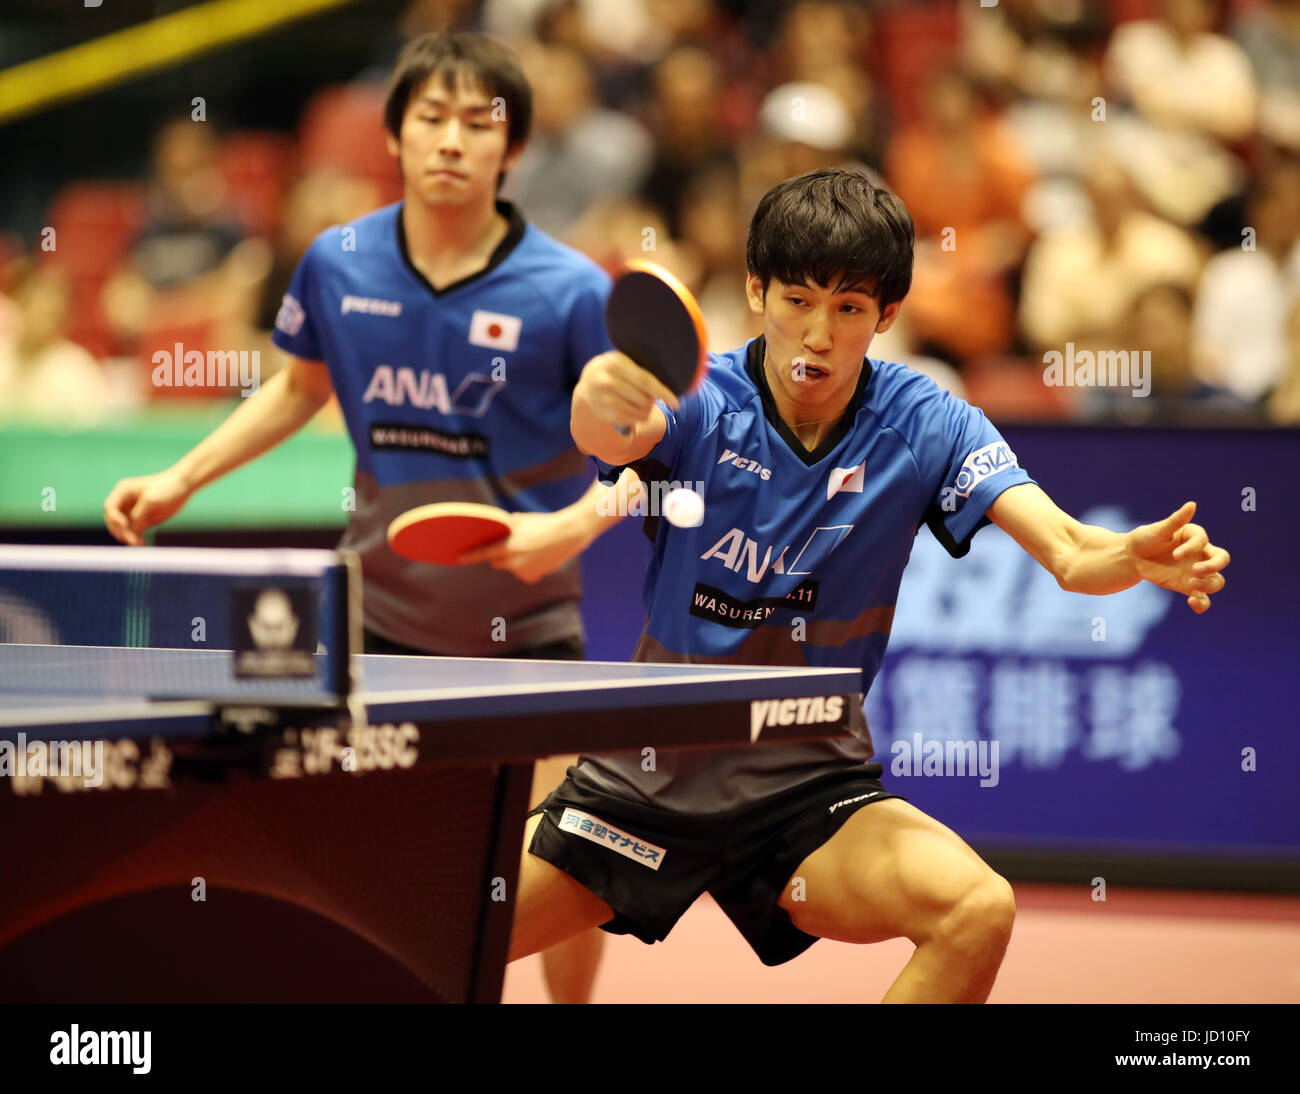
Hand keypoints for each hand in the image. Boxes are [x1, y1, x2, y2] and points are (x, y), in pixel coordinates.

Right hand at [104, 469, 192, 544]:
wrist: (183, 485)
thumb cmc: (166, 487)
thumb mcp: (151, 500)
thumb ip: (139, 515)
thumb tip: (131, 530)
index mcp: (123, 491)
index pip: (110, 507)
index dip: (114, 518)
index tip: (124, 525)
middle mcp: (125, 502)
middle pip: (113, 520)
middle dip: (120, 530)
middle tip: (131, 540)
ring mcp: (133, 512)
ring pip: (123, 528)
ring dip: (127, 537)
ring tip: (138, 543)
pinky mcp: (142, 519)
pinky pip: (134, 532)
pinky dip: (135, 538)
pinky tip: (142, 542)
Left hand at [456, 510, 590, 583]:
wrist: (568, 534)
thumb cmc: (543, 523)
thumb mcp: (521, 520)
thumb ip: (504, 527)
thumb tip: (494, 530)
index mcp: (508, 546)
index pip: (483, 553)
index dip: (469, 556)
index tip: (457, 558)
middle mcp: (513, 562)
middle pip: (496, 563)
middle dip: (500, 556)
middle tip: (514, 545)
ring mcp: (522, 572)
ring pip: (511, 568)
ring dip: (515, 561)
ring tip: (532, 549)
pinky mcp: (531, 578)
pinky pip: (523, 573)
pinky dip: (527, 567)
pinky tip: (539, 557)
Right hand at [574, 350, 677, 432]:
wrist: (587, 380)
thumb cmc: (614, 368)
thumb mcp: (624, 360)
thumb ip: (641, 368)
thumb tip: (674, 381)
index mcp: (615, 364)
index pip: (645, 381)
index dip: (663, 393)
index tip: (676, 403)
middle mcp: (607, 382)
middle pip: (643, 400)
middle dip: (652, 401)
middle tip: (650, 397)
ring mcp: (603, 399)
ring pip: (638, 412)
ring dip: (646, 410)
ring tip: (642, 403)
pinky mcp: (603, 413)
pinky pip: (630, 420)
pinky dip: (637, 417)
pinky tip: (633, 410)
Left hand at [1128, 501, 1229, 613]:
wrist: (1132, 557)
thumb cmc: (1145, 539)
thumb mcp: (1158, 530)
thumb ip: (1176, 520)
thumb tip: (1192, 504)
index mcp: (1194, 538)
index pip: (1203, 542)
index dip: (1192, 548)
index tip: (1174, 554)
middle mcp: (1199, 554)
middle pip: (1222, 560)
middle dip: (1213, 566)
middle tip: (1194, 570)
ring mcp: (1195, 572)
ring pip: (1217, 581)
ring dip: (1209, 584)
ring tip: (1191, 584)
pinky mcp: (1188, 587)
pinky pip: (1203, 598)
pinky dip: (1202, 604)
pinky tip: (1192, 603)